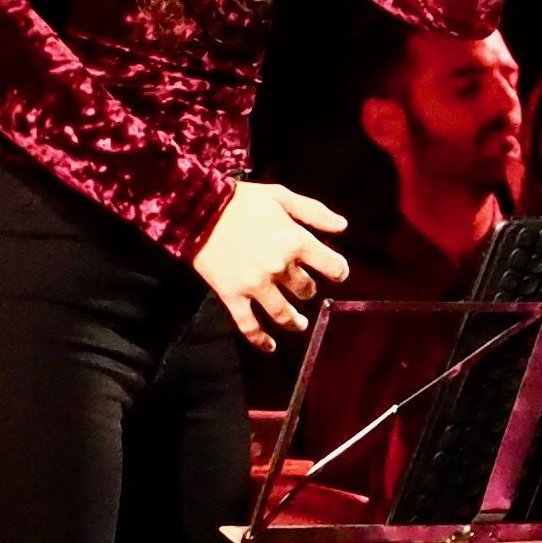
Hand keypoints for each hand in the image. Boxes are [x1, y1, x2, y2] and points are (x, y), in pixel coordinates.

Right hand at [192, 179, 351, 351]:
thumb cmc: (242, 201)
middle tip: (304, 289)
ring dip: (294, 321)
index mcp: (295, 241)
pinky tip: (270, 347)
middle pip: (305, 290)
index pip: (331, 265)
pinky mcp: (232, 295)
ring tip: (299, 324)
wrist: (198, 209)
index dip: (338, 271)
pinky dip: (260, 339)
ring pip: (283, 313)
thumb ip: (314, 212)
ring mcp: (255, 284)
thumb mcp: (281, 196)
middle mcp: (279, 267)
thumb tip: (343, 226)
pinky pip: (249, 325)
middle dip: (308, 290)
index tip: (337, 274)